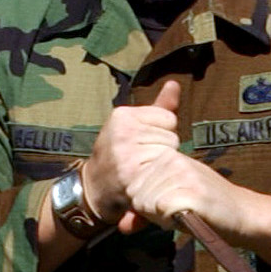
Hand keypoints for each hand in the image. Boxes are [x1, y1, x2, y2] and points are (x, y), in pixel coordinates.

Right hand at [82, 78, 184, 227]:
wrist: (95, 187)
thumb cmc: (120, 154)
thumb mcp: (134, 126)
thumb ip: (159, 107)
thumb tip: (175, 83)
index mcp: (123, 115)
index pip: (168, 118)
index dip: (162, 132)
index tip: (143, 143)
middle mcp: (123, 131)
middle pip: (172, 136)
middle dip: (163, 148)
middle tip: (142, 159)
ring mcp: (127, 152)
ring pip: (170, 153)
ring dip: (163, 164)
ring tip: (144, 169)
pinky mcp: (133, 174)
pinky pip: (165, 170)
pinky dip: (161, 177)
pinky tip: (147, 180)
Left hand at [85, 75, 270, 260]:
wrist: (242, 215)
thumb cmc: (205, 210)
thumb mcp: (170, 203)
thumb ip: (144, 211)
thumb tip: (122, 227)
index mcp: (165, 155)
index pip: (131, 187)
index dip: (147, 205)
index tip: (169, 204)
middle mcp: (171, 158)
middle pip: (136, 196)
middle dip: (152, 212)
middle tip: (178, 210)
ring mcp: (182, 173)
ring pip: (146, 203)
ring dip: (162, 217)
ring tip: (184, 212)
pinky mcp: (190, 191)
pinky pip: (161, 210)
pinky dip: (171, 221)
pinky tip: (188, 217)